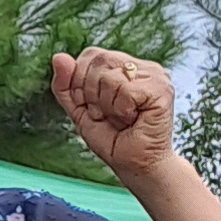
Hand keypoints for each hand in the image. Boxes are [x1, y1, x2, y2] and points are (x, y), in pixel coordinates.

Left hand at [51, 47, 179, 181]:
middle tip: (107, 115)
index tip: (93, 107)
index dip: (81, 82)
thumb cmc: (111, 138)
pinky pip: (124, 90)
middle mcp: (141, 66)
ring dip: (107, 106)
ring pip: (109, 77)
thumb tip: (58, 56)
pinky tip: (133, 119)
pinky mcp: (162, 88)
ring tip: (122, 118)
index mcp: (124, 66)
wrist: (135, 165)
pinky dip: (121, 110)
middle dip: (92, 95)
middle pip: (98, 61)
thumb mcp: (79, 110)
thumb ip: (65, 84)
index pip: (91, 55)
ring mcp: (155, 75)